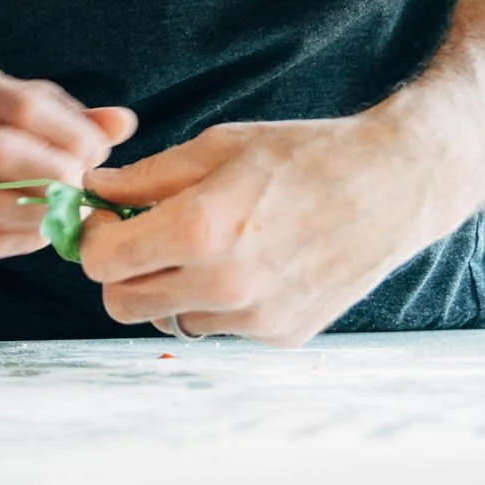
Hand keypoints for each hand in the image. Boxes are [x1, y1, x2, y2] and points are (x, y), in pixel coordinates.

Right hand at [0, 66, 136, 258]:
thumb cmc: (9, 125)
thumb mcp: (41, 106)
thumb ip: (82, 117)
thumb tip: (124, 123)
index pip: (23, 106)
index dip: (73, 132)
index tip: (98, 150)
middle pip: (0, 151)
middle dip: (59, 170)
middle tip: (84, 179)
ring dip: (51, 207)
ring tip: (73, 201)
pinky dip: (36, 234)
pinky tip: (51, 220)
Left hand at [78, 111, 453, 345]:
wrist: (392, 185)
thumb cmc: (303, 156)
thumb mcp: (216, 148)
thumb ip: (145, 177)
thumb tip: (92, 190)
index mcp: (199, 230)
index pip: (101, 262)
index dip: (93, 238)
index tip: (107, 219)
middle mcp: (223, 284)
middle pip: (122, 303)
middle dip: (120, 271)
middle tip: (141, 237)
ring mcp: (254, 318)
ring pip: (168, 319)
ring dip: (168, 288)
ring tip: (204, 247)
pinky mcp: (281, 335)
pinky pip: (218, 326)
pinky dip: (215, 301)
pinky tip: (248, 263)